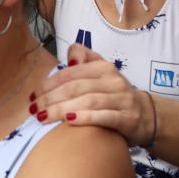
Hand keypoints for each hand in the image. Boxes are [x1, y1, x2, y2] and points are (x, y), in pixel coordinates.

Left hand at [30, 43, 152, 145]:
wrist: (146, 115)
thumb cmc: (114, 95)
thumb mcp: (101, 72)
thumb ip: (85, 59)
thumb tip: (69, 56)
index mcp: (103, 67)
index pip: (70, 73)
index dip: (48, 84)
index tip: (32, 97)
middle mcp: (113, 80)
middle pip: (75, 87)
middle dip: (50, 98)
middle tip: (34, 110)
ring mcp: (121, 99)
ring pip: (87, 101)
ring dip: (61, 109)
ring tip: (43, 118)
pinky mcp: (127, 118)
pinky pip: (104, 116)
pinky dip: (85, 117)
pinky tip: (69, 122)